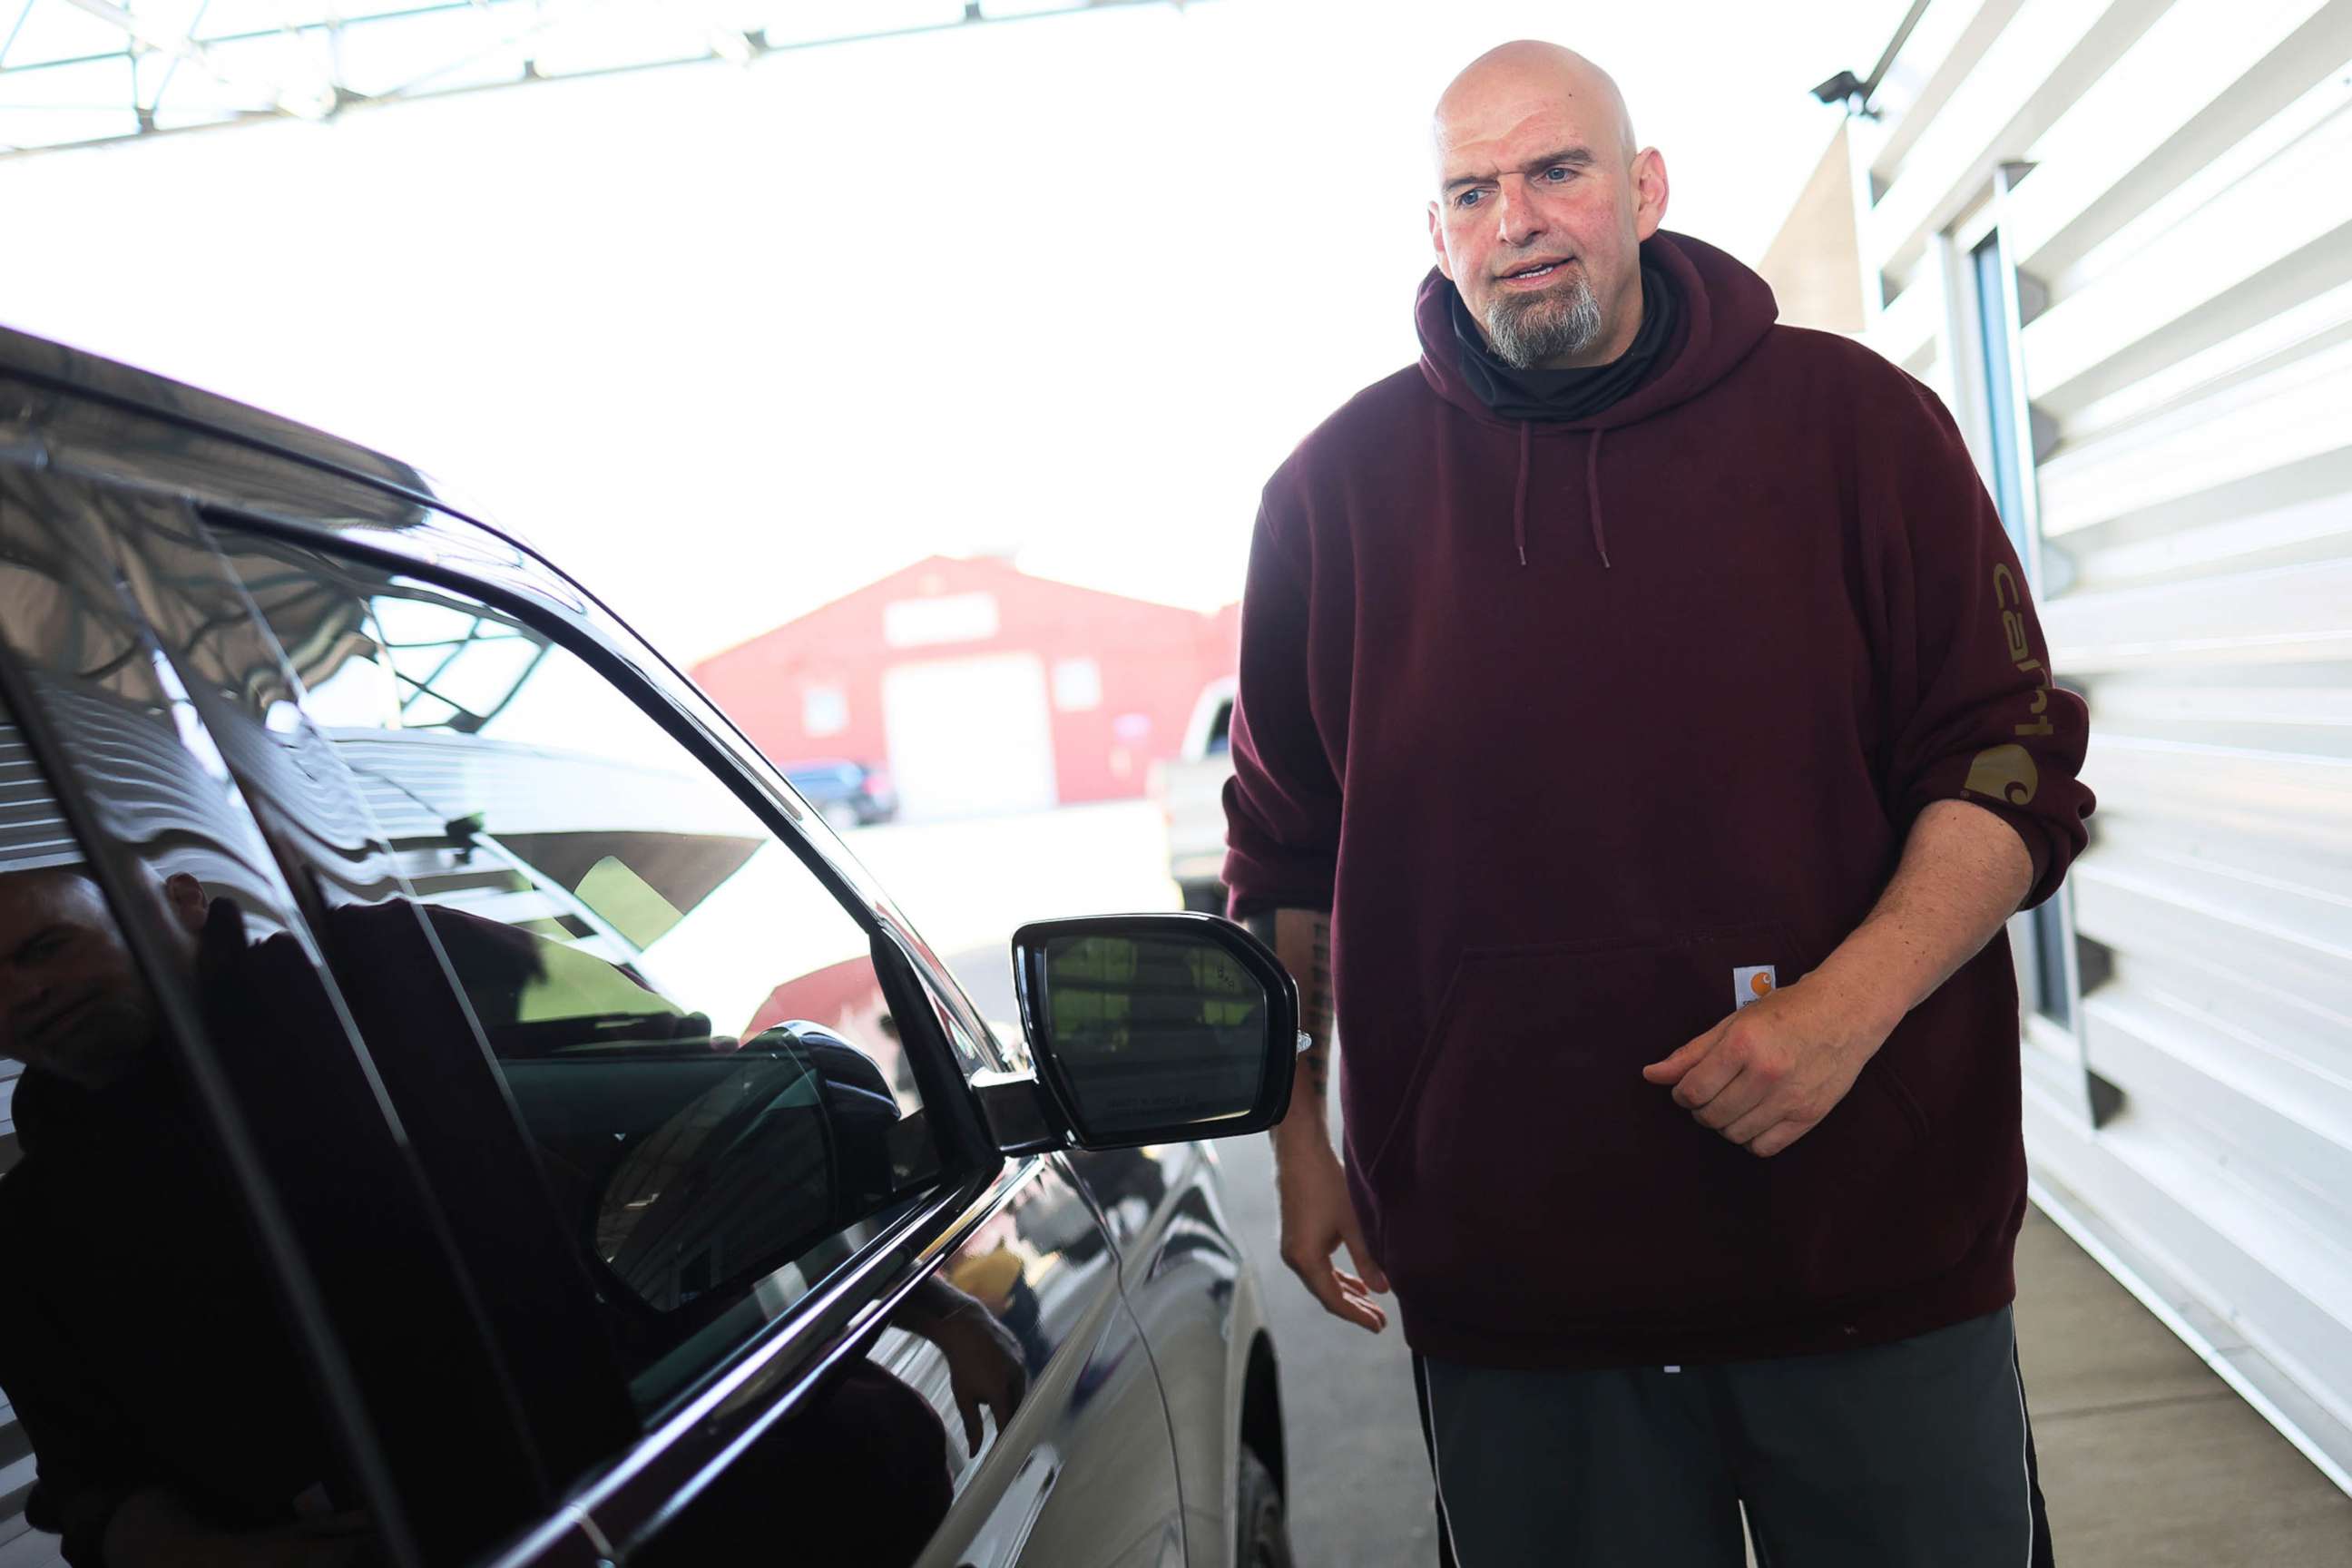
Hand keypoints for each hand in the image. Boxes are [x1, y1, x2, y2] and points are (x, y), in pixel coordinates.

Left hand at [922, 1300, 1028, 1454]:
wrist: (965, 1327)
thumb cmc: (961, 1364)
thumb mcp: (963, 1397)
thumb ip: (972, 1426)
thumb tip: (975, 1452)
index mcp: (999, 1391)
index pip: (1007, 1423)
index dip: (1004, 1438)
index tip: (1000, 1449)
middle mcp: (1015, 1377)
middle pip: (1018, 1408)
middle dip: (1009, 1420)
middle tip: (1001, 1432)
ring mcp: (1021, 1363)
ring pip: (1021, 1391)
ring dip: (1011, 1401)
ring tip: (998, 1404)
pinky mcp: (1022, 1353)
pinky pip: (1021, 1376)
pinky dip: (1013, 1384)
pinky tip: (1001, 1382)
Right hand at [1273, 1141, 1389, 1331]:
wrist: (1300, 1153)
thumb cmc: (1326, 1183)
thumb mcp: (1353, 1223)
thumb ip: (1368, 1259)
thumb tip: (1384, 1290)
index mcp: (1304, 1258)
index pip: (1333, 1299)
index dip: (1357, 1315)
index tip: (1379, 1326)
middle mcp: (1294, 1258)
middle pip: (1326, 1294)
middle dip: (1354, 1308)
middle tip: (1381, 1321)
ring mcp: (1292, 1248)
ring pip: (1322, 1282)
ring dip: (1347, 1293)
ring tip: (1372, 1306)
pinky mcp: (1296, 1238)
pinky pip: (1318, 1268)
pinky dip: (1337, 1277)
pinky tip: (1356, 1283)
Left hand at [1640, 976, 1888, 1157]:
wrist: (1845, 1013)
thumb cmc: (1785, 1012)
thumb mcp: (1733, 1022)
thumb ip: (1691, 1053)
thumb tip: (1651, 1075)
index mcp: (1743, 1044)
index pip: (1693, 1090)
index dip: (1682, 1094)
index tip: (1687, 1089)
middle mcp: (1767, 1074)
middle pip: (1712, 1116)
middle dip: (1701, 1110)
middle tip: (1709, 1096)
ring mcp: (1790, 1098)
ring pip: (1735, 1135)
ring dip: (1724, 1125)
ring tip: (1732, 1104)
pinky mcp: (1809, 1116)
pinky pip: (1765, 1147)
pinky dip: (1751, 1139)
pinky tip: (1753, 1118)